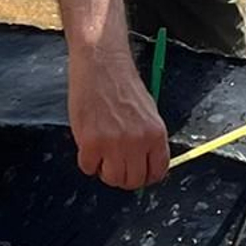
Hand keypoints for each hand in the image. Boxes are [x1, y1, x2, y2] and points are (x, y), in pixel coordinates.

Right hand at [69, 48, 170, 188]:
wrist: (100, 64)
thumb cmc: (121, 84)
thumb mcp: (148, 112)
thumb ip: (148, 140)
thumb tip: (145, 164)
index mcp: (156, 134)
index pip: (157, 172)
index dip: (146, 177)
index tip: (137, 174)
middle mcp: (138, 141)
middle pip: (134, 181)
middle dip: (124, 177)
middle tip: (115, 165)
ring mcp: (114, 144)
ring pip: (112, 179)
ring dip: (105, 171)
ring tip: (102, 155)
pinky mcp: (90, 143)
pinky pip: (88, 168)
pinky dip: (87, 161)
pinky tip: (88, 145)